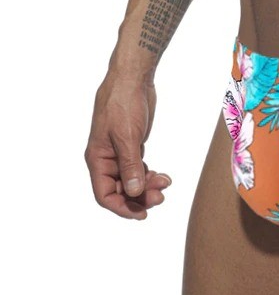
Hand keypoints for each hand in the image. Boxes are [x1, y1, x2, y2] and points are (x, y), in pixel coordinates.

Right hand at [85, 72, 171, 219]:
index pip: (105, 194)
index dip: (122, 208)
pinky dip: (150, 175)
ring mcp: (120, 152)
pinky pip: (139, 168)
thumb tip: (134, 192)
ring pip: (132, 180)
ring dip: (147, 187)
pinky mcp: (132, 145)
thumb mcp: (128, 137)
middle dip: (139, 197)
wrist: (133, 80)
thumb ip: (131, 166)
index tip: (142, 214)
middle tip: (161, 198)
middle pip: (120, 190)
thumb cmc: (124, 104)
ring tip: (166, 184)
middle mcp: (106, 159)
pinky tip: (163, 176)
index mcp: (98, 158)